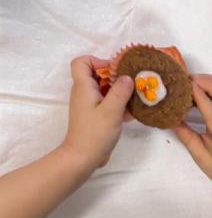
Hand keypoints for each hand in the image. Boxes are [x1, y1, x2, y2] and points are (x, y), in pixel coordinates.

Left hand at [59, 56, 132, 172]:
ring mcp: (89, 104)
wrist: (83, 157)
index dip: (96, 60)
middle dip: (114, 76)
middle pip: (96, 74)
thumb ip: (120, 92)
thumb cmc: (95, 132)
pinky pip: (106, 102)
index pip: (81, 62)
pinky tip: (132, 112)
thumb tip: (127, 76)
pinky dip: (118, 104)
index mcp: (83, 86)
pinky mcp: (95, 115)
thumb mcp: (111, 111)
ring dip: (119, 92)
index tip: (114, 70)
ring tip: (136, 97)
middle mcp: (84, 92)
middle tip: (130, 84)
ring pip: (103, 89)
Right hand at [175, 74, 211, 178]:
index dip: (196, 92)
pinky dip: (211, 89)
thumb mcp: (202, 157)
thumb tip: (170, 119)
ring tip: (192, 87)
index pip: (209, 108)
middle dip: (202, 81)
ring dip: (208, 83)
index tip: (182, 82)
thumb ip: (187, 137)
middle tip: (185, 81)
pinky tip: (203, 94)